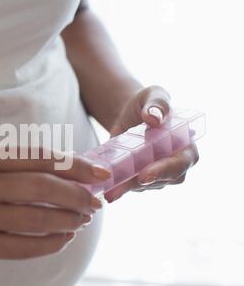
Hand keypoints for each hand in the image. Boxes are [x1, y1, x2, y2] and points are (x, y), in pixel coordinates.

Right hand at [0, 147, 110, 267]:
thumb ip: (16, 168)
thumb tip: (68, 175)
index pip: (39, 157)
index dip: (74, 165)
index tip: (100, 174)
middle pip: (41, 187)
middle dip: (76, 195)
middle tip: (95, 203)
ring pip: (35, 218)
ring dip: (67, 221)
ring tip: (82, 221)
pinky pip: (22, 246)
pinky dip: (49, 244)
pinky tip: (63, 240)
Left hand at [105, 86, 199, 202]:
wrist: (129, 115)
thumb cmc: (147, 103)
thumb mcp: (153, 95)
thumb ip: (158, 104)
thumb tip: (154, 118)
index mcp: (185, 146)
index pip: (180, 163)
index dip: (164, 171)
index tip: (145, 175)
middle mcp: (173, 165)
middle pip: (160, 180)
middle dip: (137, 185)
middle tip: (116, 190)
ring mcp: (156, 175)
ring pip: (140, 186)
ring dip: (122, 188)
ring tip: (105, 190)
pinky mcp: (138, 180)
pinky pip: (126, 185)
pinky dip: (114, 185)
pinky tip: (100, 186)